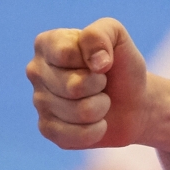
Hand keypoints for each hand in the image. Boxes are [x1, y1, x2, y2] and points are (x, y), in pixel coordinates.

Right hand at [27, 19, 148, 149]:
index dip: (95, 59)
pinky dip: (96, 130)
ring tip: (100, 101)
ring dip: (101, 108)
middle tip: (102, 84)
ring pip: (78, 112)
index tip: (102, 60)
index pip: (67, 54)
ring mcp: (39, 102)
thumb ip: (102, 34)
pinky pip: (74, 135)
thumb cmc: (122, 67)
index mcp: (47, 44)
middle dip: (100, 86)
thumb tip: (97, 62)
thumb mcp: (118, 37)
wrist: (133, 102)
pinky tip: (96, 122)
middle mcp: (36, 71)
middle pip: (73, 87)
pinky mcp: (47, 129)